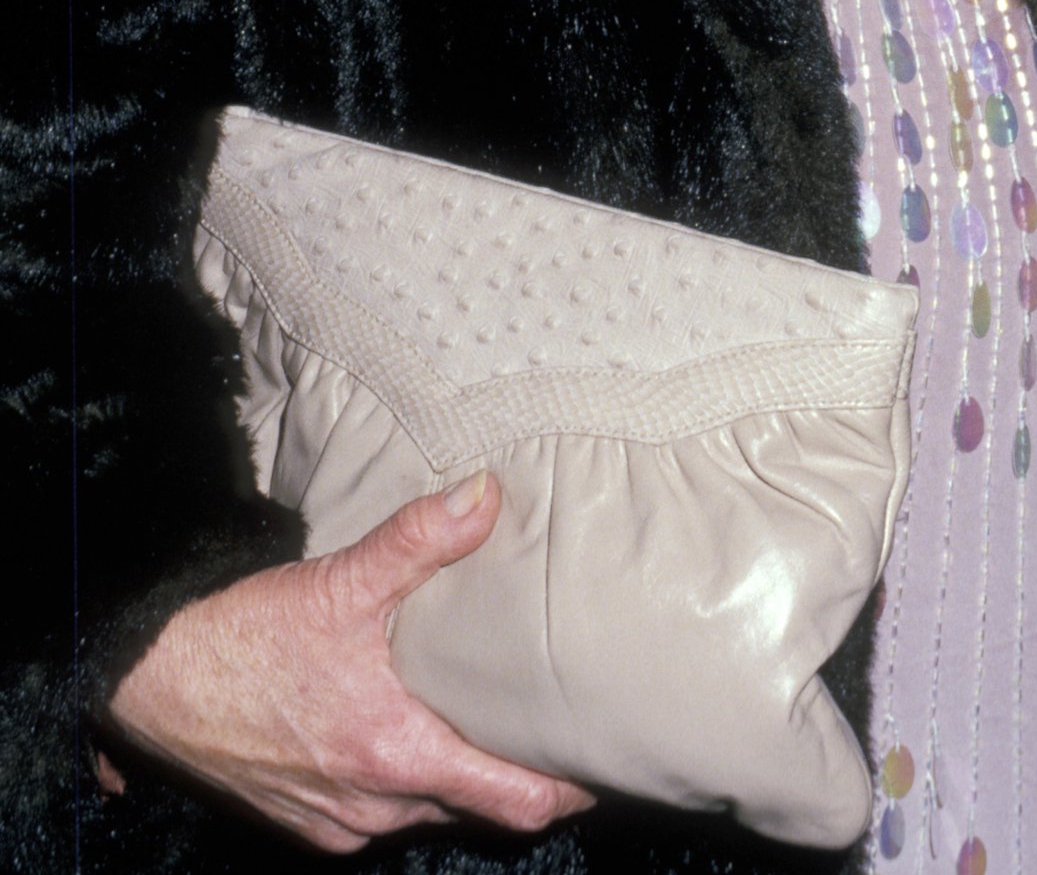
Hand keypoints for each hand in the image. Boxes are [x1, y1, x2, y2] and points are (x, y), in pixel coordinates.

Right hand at [102, 472, 594, 853]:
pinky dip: (405, 781)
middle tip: (556, 725)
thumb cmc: (244, 640)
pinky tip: (409, 730)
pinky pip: (379, 813)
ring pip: (427, 809)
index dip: (566, 787)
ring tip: (491, 721)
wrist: (152, 684)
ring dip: (457, 774)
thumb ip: (417, 541)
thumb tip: (485, 495)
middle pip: (477, 807)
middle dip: (517, 771)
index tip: (602, 757)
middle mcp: (374, 808)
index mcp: (396, 757)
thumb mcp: (337, 583)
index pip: (514, 802)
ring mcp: (339, 824)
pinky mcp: (307, 824)